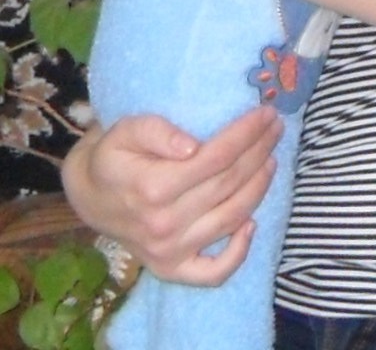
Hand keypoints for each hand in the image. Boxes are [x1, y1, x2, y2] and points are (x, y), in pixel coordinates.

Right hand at [62, 108, 282, 285]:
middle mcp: (163, 224)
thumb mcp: (126, 129)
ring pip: (230, 219)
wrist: (89, 195)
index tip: (265, 114)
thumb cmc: (114, 154)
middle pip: (228, 184)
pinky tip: (252, 224)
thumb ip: (157, 131)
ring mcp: (169, 251)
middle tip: (275, 128)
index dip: (246, 134)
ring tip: (271, 159)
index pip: (216, 157)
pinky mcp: (171, 269)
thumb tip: (192, 146)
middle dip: (259, 151)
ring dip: (259, 187)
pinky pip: (213, 273)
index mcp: (152, 186)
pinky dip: (238, 253)